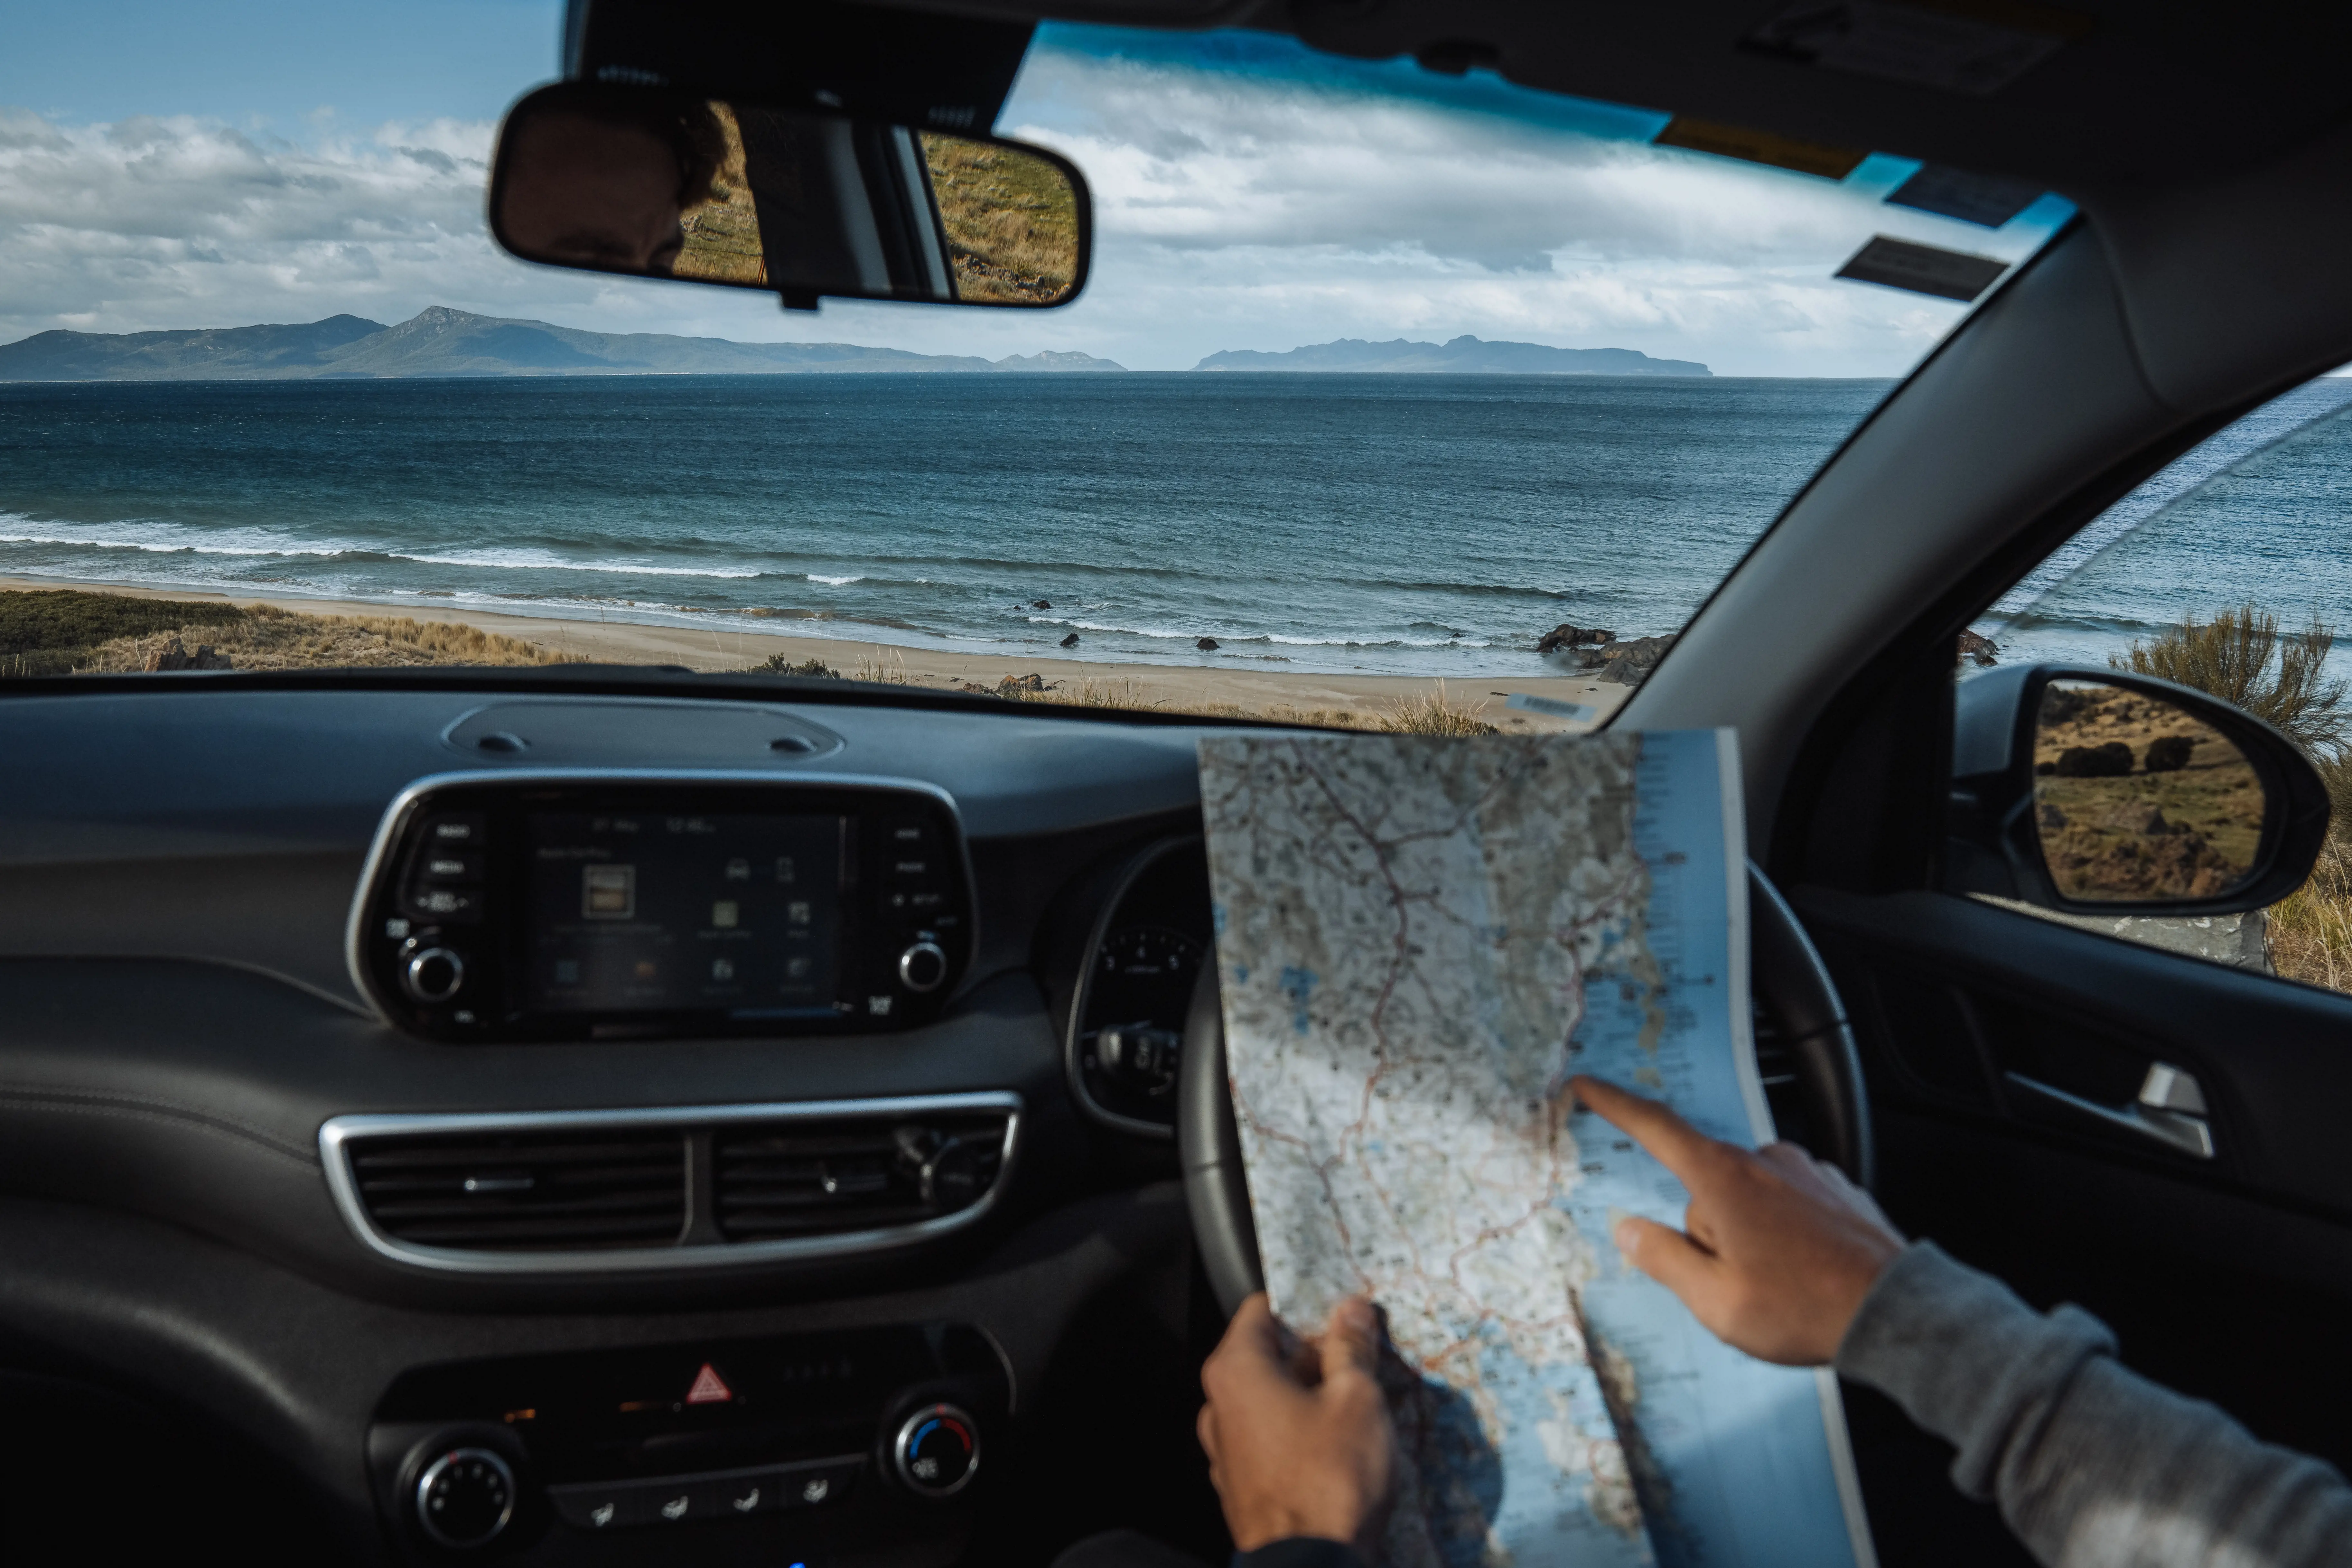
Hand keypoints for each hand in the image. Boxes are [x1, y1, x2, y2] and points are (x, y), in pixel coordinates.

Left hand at [1198, 1292, 1396, 1553]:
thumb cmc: (1328, 1479)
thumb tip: (1350, 1311)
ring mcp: (1226, 1449)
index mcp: (1236, 1370)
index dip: (1307, 1304)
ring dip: (1310, 1395)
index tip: (1343, 1313)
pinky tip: (1335, 1445)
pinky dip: (1299, 1432)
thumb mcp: (1356, 1399)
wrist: (1310, 1567)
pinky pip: (1270, 1438)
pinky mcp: (1241, 1484)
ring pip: (1271, 1399)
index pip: (1263, 1308)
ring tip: (1355, 1406)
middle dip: (1315, 1353)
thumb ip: (1351, 1348)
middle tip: (1360, 1361)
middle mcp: (1219, 1405)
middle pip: (1268, 1355)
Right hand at [1571, 1075, 1905, 1365]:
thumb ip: (1663, 1259)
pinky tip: (1806, 1272)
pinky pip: (1787, 1203)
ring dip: (1749, 1236)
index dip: (1614, 1104)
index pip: (1655, 1128)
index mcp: (1724, 1180)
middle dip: (1708, 1234)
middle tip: (1738, 1285)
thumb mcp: (1715, 1299)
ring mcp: (1804, 1170)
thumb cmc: (1805, 1308)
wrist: (1897, 1313)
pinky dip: (1785, 1234)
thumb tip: (1629, 1229)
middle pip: (1704, 1188)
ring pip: (1747, 1198)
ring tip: (1782, 1286)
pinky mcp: (1835, 1187)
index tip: (1587, 1084)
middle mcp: (1764, 1160)